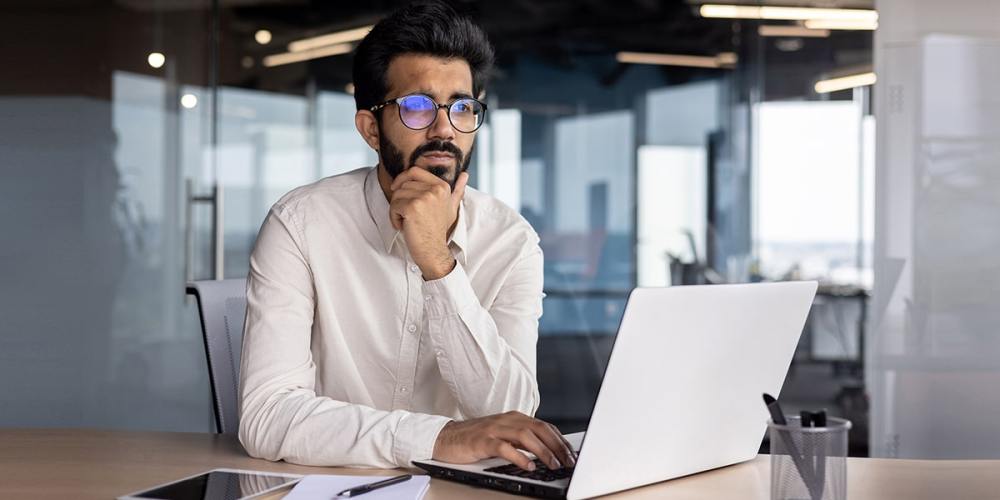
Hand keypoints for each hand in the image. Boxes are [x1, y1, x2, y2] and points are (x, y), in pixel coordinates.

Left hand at [389, 168, 467, 279]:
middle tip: (406, 214)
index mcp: (442, 186)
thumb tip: (465, 175)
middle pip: (403, 184)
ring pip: (397, 195)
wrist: (434, 251)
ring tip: (407, 222)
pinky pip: (394, 206)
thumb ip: (457, 190)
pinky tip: (404, 227)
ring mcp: (424, 198)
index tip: (397, 189)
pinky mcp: (412, 208)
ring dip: (396, 210)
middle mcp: (435, 189)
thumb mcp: (451, 208)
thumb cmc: (439, 230)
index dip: (402, 178)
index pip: (415, 171)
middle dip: (399, 199)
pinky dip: (394, 218)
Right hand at [432, 411, 575, 470]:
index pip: (544, 426)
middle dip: (557, 445)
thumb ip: (522, 439)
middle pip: (539, 429)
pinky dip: (518, 456)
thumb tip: (546, 451)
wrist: (446, 437)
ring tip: (553, 464)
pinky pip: (504, 448)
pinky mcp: (482, 441)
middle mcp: (506, 420)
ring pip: (525, 436)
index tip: (571, 453)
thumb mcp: (503, 435)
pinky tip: (528, 465)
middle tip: (568, 461)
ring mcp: (494, 429)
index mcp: (514, 418)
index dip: (560, 439)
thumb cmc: (476, 438)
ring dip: (543, 451)